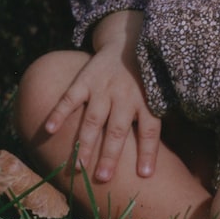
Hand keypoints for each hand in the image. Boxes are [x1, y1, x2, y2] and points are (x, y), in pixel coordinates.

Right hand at [42, 10, 160, 183]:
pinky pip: (71, 98)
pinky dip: (59, 113)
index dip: (149, 151)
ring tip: (78, 168)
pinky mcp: (86, 79)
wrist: (128, 40)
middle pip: (118, 129)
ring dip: (85, 144)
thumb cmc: (145, 78)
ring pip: (93, 119)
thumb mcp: (159, 93)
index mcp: (147, 100)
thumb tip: (170, 151)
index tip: (145, 174)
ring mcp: (104, 87)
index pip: (150, 129)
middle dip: (110, 155)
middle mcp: (125, 95)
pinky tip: (49, 130)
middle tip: (103, 178)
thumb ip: (160, 118)